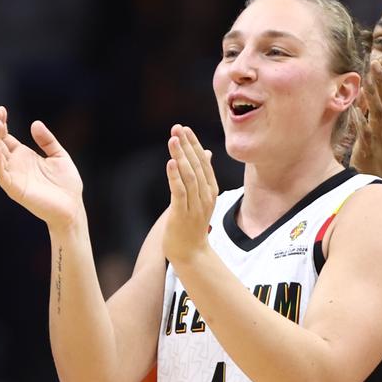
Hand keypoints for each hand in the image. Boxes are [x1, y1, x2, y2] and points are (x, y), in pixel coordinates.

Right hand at [0, 106, 86, 229]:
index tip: (1, 109)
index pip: (5, 137)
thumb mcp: (59, 155)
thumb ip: (47, 140)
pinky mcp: (14, 189)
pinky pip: (0, 174)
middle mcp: (14, 165)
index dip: (0, 123)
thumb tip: (35, 123)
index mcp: (23, 156)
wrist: (73, 207)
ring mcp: (13, 176)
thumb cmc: (66, 184)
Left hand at [161, 124, 218, 264]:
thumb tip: (206, 153)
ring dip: (181, 156)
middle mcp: (206, 196)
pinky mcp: (182, 214)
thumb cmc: (193, 224)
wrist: (191, 253)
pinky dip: (175, 176)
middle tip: (177, 128)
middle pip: (197, 166)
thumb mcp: (201, 198)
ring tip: (173, 140)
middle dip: (187, 146)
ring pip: (189, 176)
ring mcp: (195, 206)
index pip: (204, 163)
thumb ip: (202, 175)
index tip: (185, 129)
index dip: (194, 145)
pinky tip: (170, 162)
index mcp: (211, 190)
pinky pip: (180, 192)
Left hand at [347, 60, 381, 179]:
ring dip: (373, 94)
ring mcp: (381, 139)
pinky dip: (359, 118)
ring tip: (366, 78)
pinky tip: (352, 107)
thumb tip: (364, 102)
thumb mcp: (379, 138)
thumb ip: (373, 120)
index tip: (379, 66)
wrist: (381, 186)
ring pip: (379, 112)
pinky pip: (365, 131)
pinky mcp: (370, 149)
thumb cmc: (377, 161)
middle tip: (375, 63)